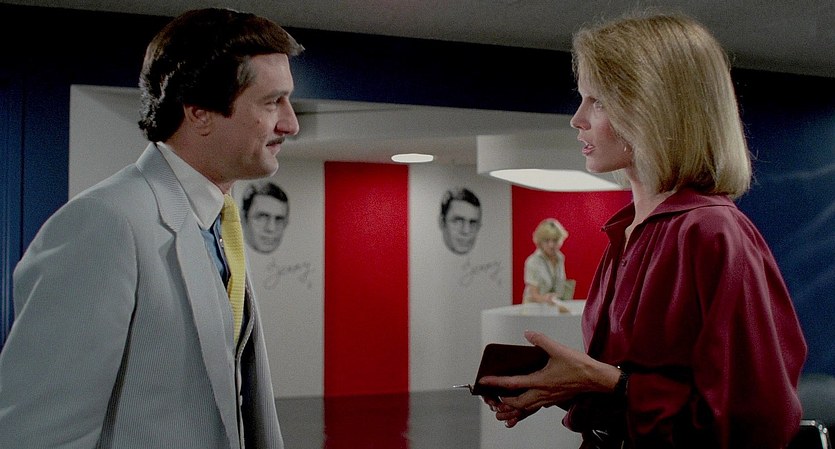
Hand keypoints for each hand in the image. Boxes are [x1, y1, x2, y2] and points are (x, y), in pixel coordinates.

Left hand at [477, 331, 618, 427]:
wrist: (596, 379)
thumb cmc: (580, 367)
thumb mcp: (558, 349)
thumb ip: (541, 340)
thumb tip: (528, 334)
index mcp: (540, 381)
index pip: (512, 384)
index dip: (496, 382)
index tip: (484, 381)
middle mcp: (542, 393)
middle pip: (517, 403)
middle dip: (503, 401)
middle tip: (494, 395)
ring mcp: (549, 398)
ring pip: (526, 407)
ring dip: (514, 406)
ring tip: (505, 401)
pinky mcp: (554, 399)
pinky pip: (536, 406)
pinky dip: (527, 405)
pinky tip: (527, 399)